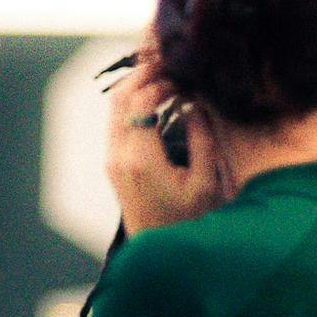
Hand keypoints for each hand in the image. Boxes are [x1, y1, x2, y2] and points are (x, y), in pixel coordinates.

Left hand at [105, 64, 224, 234]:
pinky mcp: (113, 164)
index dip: (163, 80)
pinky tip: (156, 95)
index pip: (142, 101)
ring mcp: (112, 160)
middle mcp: (119, 156)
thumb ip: (201, 138)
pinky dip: (132, 102)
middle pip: (120, 97)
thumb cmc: (189, 223)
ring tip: (165, 71)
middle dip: (144, 73)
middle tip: (170, 59)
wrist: (160, 257)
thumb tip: (194, 103)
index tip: (186, 74)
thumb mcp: (205, 182)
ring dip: (136, 85)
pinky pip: (117, 122)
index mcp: (140, 159)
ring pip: (114, 107)